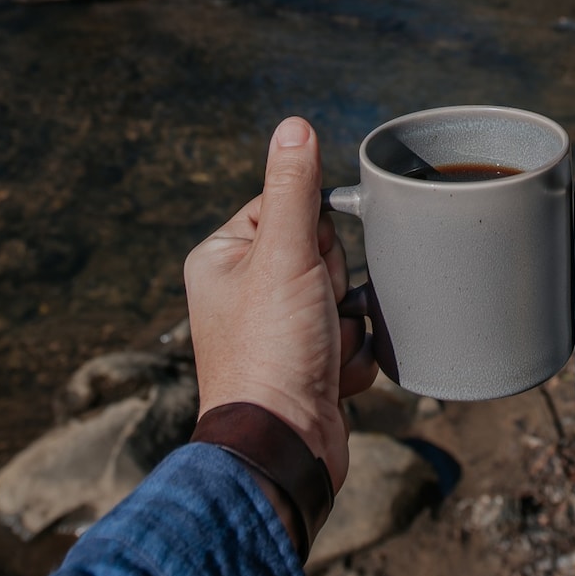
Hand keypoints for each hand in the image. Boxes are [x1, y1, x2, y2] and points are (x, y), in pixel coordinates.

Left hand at [184, 117, 375, 494]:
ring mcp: (274, 330)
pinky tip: (330, 375)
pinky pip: (352, 335)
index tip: (306, 264)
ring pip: (344, 294)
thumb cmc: (272, 353)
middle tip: (314, 313)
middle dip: (334, 283)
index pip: (288, 207)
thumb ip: (293, 189)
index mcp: (223, 259)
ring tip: (322, 351)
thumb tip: (294, 127)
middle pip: (323, 250)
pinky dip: (351, 355)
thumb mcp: (284, 256)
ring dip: (347, 323)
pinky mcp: (304, 363)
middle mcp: (243, 292)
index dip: (314, 233)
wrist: (285, 448)